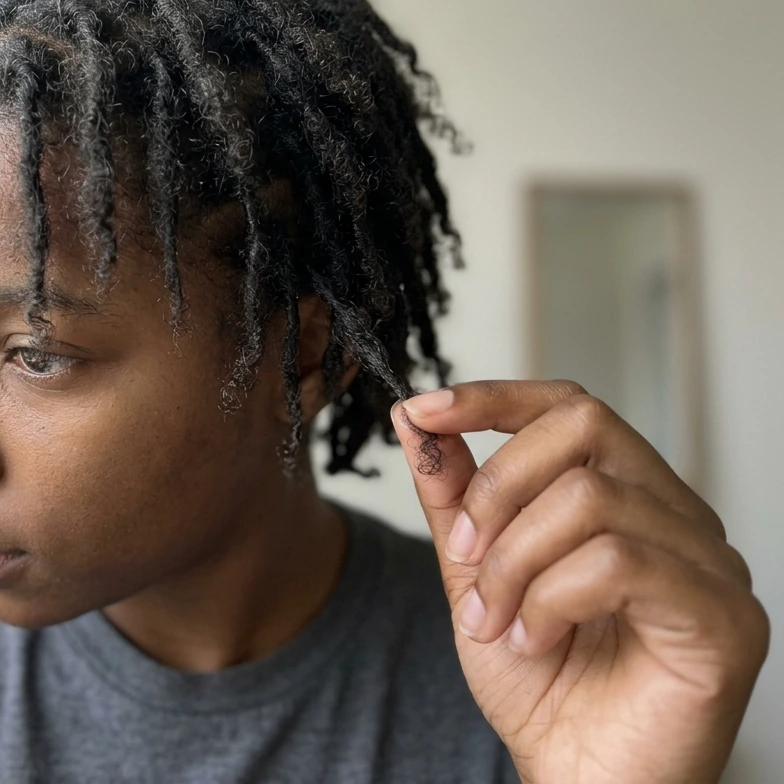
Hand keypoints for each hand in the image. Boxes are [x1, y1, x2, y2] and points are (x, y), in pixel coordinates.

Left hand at [390, 380, 768, 783]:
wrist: (576, 778)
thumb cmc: (540, 686)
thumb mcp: (475, 575)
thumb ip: (455, 497)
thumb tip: (418, 420)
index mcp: (630, 498)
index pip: (572, 408)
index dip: (495, 397)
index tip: (425, 409)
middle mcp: (680, 517)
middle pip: (583, 429)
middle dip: (498, 487)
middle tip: (465, 555)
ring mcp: (711, 563)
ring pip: (590, 499)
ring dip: (514, 563)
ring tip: (497, 620)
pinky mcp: (724, 617)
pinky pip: (617, 561)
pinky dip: (551, 598)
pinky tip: (536, 639)